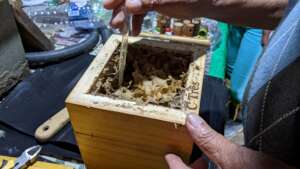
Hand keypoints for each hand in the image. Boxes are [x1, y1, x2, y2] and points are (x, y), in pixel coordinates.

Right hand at [103, 0, 207, 34]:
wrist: (207, 3)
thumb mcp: (170, 0)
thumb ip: (149, 1)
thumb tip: (129, 6)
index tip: (108, 6)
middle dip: (119, 8)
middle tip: (114, 23)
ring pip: (132, 3)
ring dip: (125, 16)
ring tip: (120, 29)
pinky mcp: (153, 1)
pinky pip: (140, 10)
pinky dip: (136, 20)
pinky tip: (134, 31)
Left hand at [165, 114, 294, 168]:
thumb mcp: (234, 156)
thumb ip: (209, 140)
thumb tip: (190, 120)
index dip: (175, 166)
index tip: (169, 156)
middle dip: (191, 164)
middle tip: (188, 153)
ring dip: (204, 166)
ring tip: (205, 155)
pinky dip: (217, 167)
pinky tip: (222, 160)